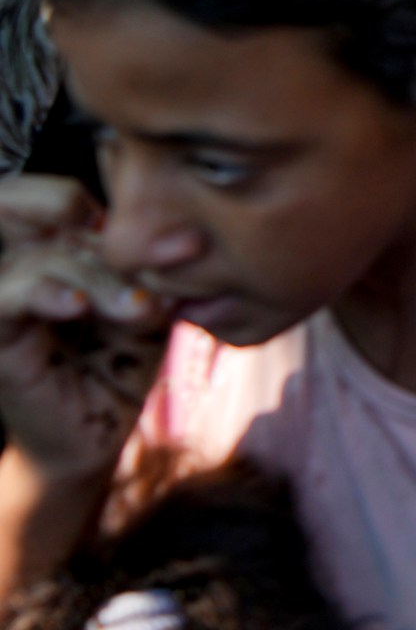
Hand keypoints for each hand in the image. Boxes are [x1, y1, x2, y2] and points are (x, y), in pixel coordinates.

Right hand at [0, 177, 168, 484]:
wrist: (93, 435)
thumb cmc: (119, 363)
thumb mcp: (147, 304)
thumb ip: (153, 267)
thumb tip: (184, 236)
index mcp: (53, 244)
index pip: (62, 194)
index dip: (116, 207)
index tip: (179, 244)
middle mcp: (21, 261)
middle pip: (55, 212)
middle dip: (117, 242)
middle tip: (170, 263)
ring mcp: (4, 294)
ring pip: (43, 255)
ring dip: (100, 278)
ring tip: (140, 309)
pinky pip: (6, 295)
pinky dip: (43, 292)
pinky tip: (77, 307)